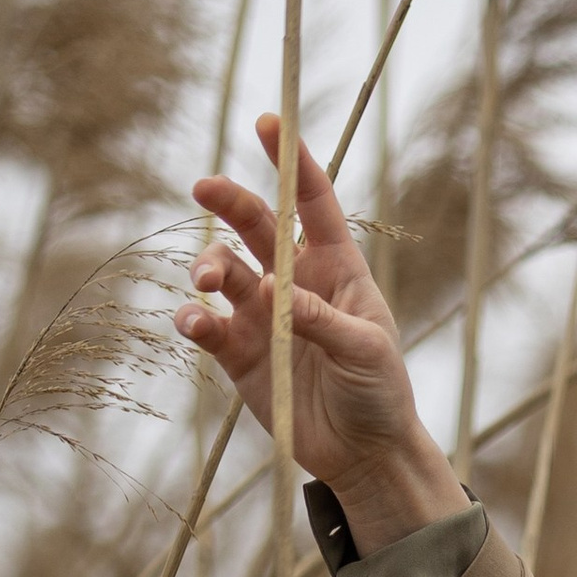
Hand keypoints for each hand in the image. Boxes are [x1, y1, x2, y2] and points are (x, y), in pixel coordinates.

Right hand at [176, 116, 459, 547]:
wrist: (365, 453)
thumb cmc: (381, 392)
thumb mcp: (366, 351)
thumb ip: (320, 320)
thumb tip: (270, 292)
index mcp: (337, 269)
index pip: (312, 204)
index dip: (291, 164)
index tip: (268, 122)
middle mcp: (294, 283)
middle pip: (255, 228)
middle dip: (230, 203)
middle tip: (204, 187)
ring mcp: (262, 316)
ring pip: (225, 273)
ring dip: (210, 266)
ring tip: (207, 281)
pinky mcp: (239, 354)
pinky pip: (208, 326)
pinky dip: (196, 320)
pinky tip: (196, 323)